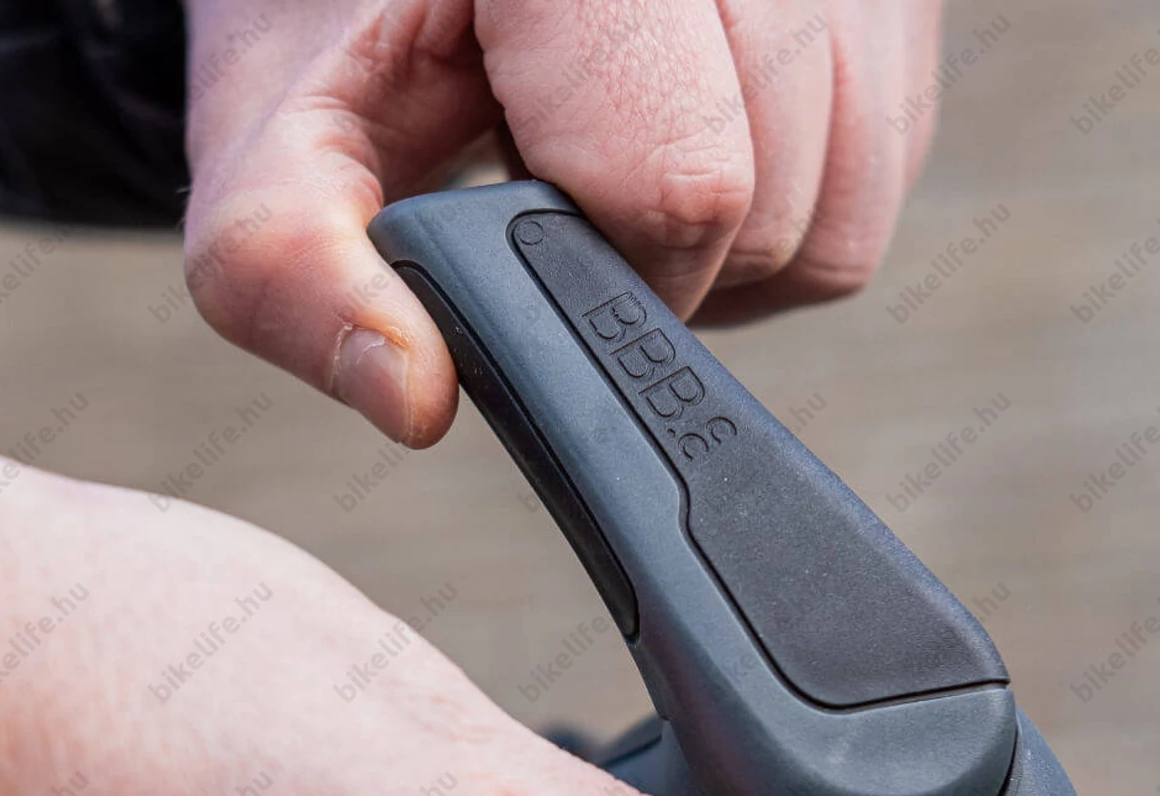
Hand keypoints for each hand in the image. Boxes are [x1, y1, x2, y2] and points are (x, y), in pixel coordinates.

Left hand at [179, 0, 946, 444]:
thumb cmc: (345, 18)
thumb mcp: (273, 129)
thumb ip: (293, 267)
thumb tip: (413, 393)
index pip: (682, 179)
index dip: (600, 260)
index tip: (525, 219)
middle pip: (779, 206)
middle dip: (663, 262)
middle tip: (559, 194)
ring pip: (848, 207)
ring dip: (734, 248)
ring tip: (618, 171)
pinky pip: (886, 166)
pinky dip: (792, 202)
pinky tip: (688, 140)